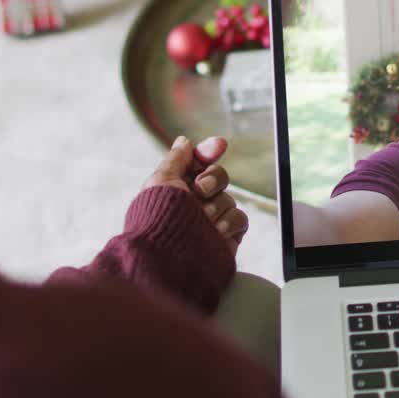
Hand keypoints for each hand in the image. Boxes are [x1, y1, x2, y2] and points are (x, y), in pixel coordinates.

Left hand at [144, 136, 249, 255]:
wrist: (168, 256)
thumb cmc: (158, 217)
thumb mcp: (162, 180)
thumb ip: (177, 158)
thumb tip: (185, 141)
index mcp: (177, 187)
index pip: (199, 162)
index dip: (209, 151)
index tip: (218, 145)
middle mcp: (195, 202)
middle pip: (219, 176)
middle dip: (212, 179)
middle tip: (198, 191)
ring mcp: (212, 219)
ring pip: (229, 198)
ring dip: (216, 205)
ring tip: (201, 219)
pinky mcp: (227, 236)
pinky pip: (240, 218)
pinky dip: (229, 222)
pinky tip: (216, 231)